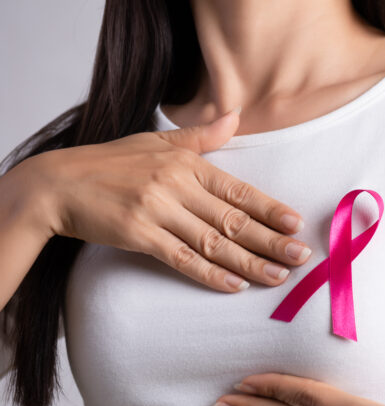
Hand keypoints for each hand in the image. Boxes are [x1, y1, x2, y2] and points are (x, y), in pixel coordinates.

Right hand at [34, 107, 312, 291]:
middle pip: (234, 219)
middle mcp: (177, 185)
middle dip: (271, 241)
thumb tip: (235, 116)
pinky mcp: (139, 234)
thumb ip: (202, 136)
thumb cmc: (110, 163)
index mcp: (187, 164)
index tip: (296, 225)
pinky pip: (182, 259)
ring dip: (249, 263)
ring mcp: (158, 210)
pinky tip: (234, 286)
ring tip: (278, 277)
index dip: (270, 209)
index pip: (239, 190)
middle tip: (301, 258)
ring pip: (214, 242)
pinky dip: (209, 274)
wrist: (58, 184)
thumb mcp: (157, 142)